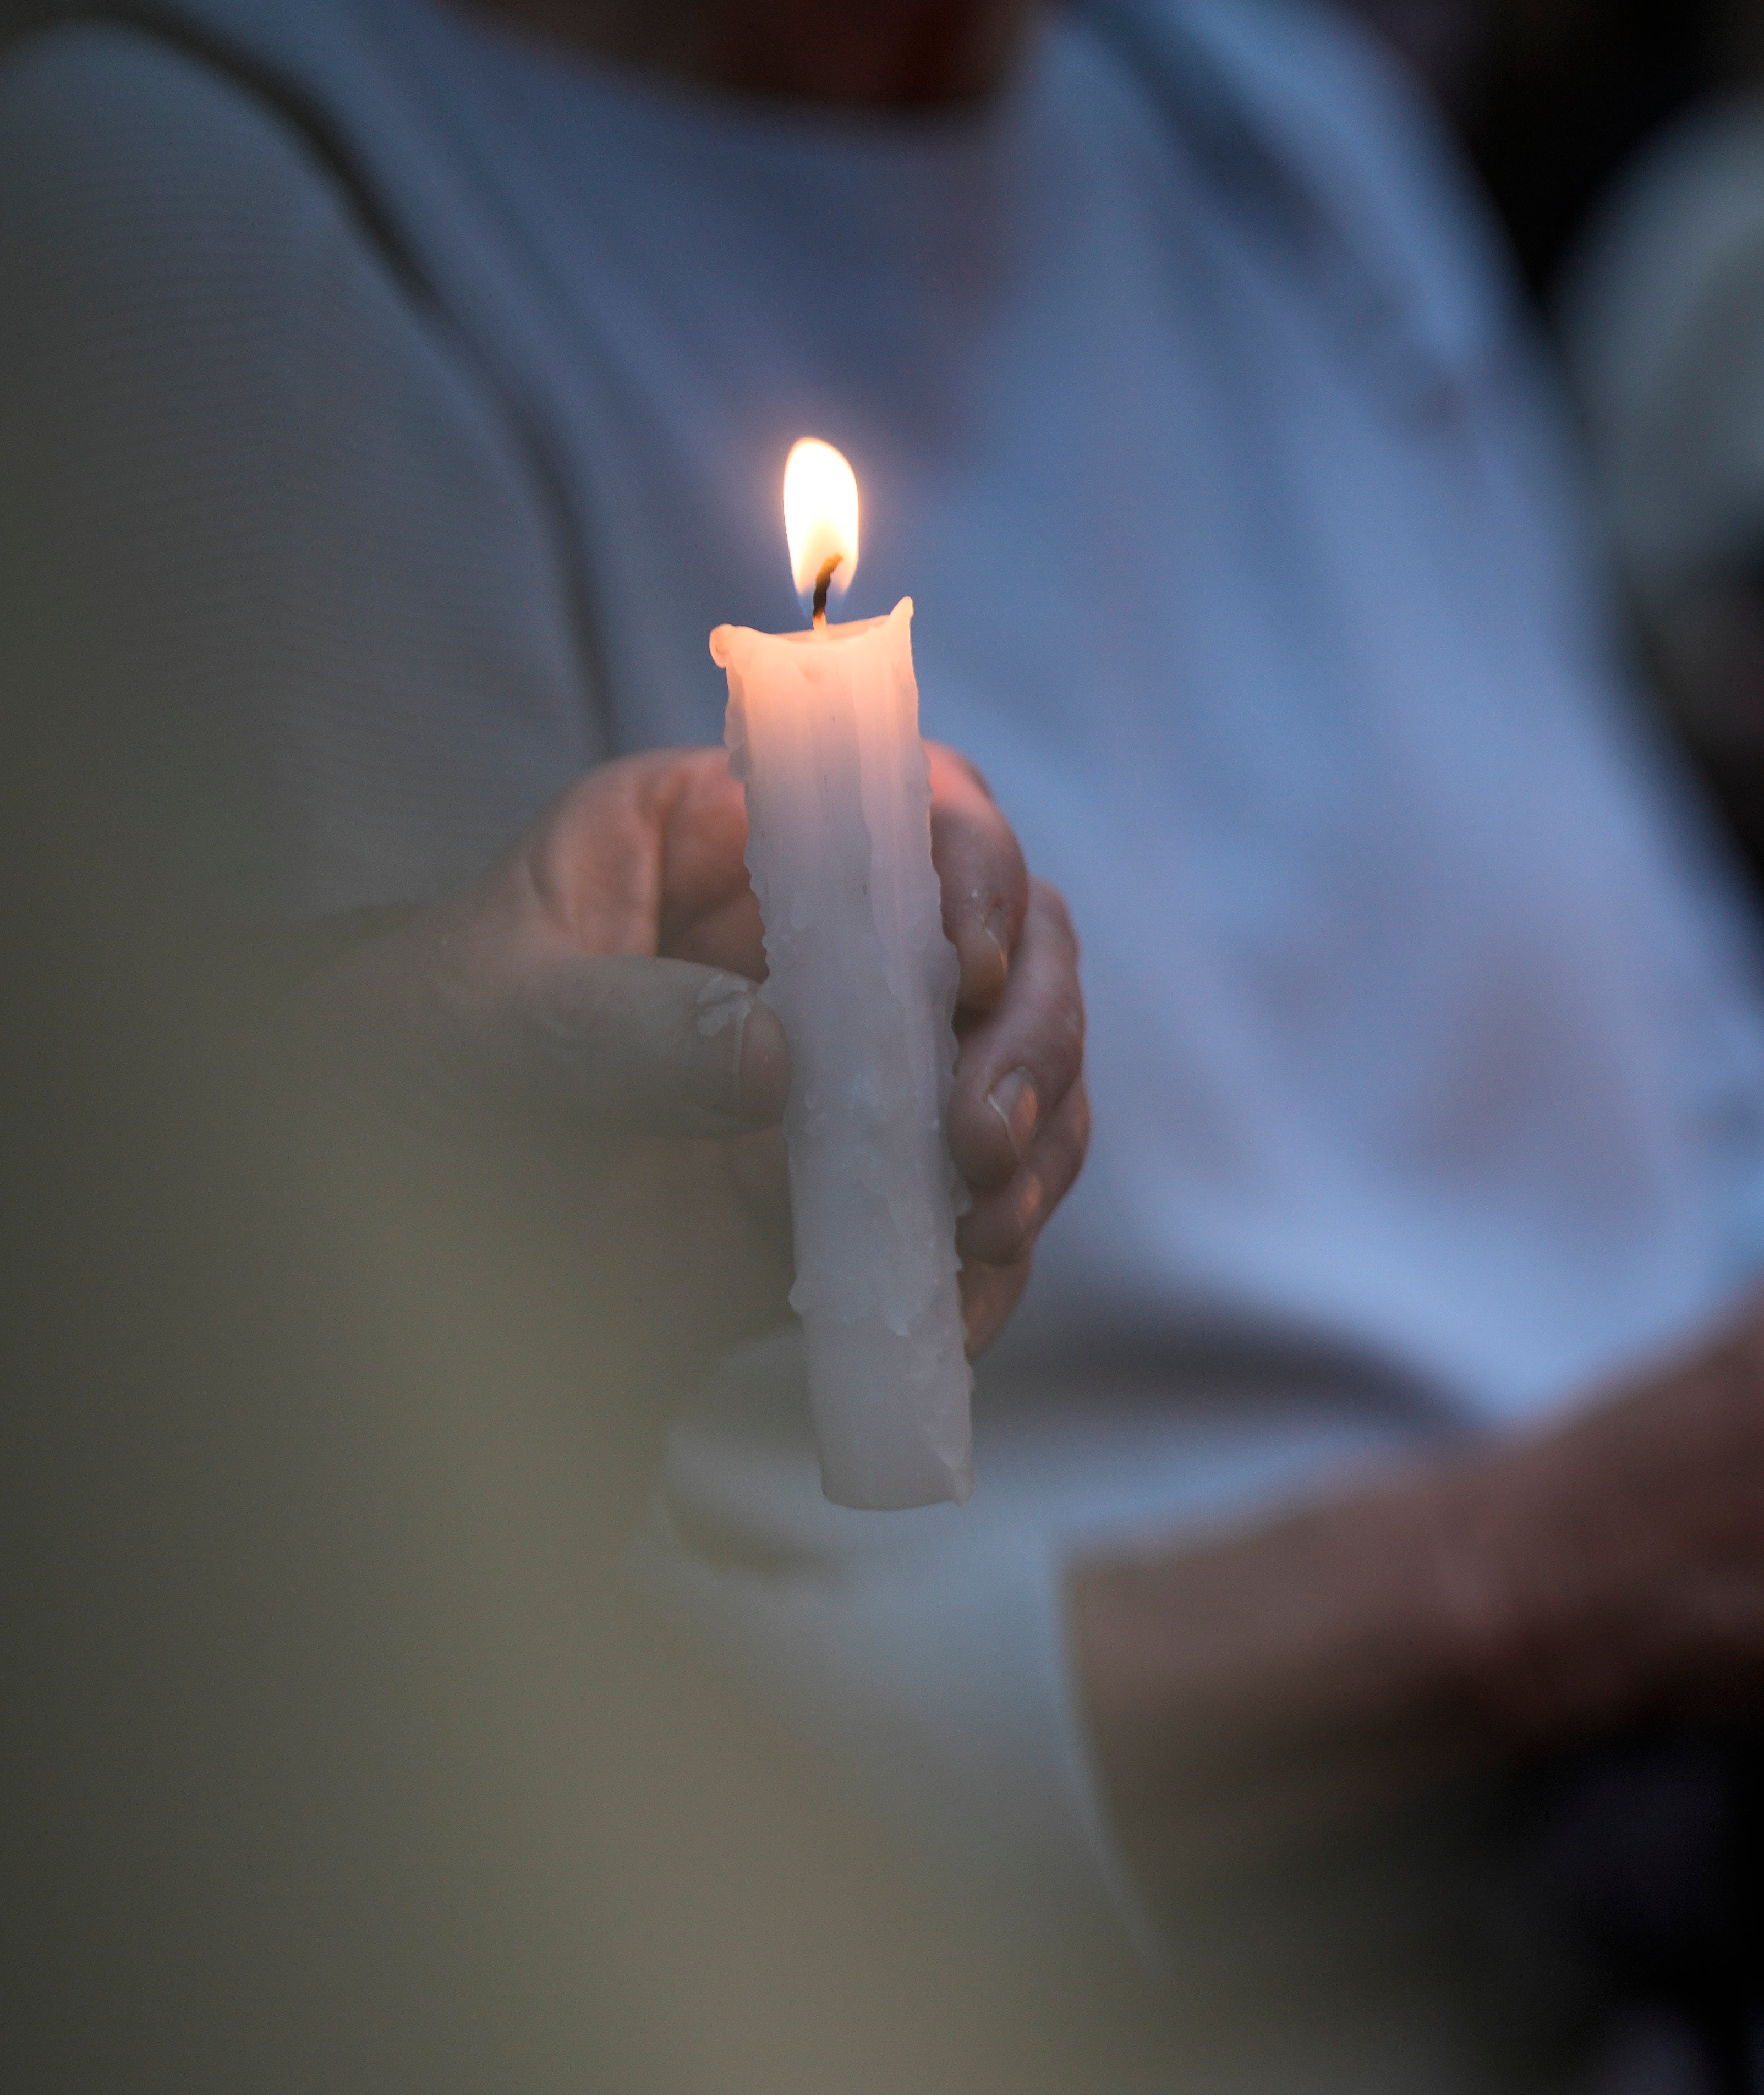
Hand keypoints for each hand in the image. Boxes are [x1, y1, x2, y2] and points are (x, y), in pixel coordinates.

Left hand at [305, 744, 1088, 1368]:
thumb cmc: (419, 1064)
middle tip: (981, 1137)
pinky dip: (999, 1252)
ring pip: (1031, 1063)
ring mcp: (872, 1058)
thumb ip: (620, 1026)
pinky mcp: (880, 1172)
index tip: (966, 965)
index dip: (969, 863)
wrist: (394, 1221)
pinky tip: (967, 1295)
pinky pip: (990, 1196)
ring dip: (1038, 1141)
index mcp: (734, 839)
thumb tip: (783, 1053)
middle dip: (1028, 1035)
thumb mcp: (485, 1024)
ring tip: (981, 1223)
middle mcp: (829, 935)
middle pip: (1014, 938)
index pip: (905, 799)